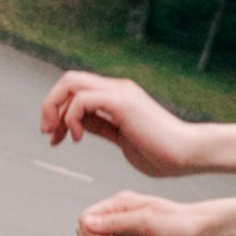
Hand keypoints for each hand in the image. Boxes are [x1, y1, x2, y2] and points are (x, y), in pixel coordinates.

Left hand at [42, 67, 201, 175]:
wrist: (187, 155)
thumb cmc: (162, 153)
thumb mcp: (121, 139)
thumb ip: (100, 127)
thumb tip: (75, 123)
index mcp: (117, 97)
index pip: (75, 90)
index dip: (57, 112)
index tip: (54, 138)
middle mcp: (117, 89)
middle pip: (68, 80)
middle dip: (49, 105)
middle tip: (47, 133)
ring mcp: (120, 93)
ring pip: (71, 82)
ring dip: (55, 109)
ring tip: (58, 135)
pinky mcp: (122, 102)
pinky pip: (83, 99)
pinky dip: (71, 117)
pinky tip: (77, 137)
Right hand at [77, 191, 215, 235]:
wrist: (199, 229)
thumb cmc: (178, 225)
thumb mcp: (146, 224)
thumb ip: (116, 223)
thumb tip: (86, 222)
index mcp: (120, 203)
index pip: (85, 217)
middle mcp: (117, 209)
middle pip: (83, 225)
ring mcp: (121, 220)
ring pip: (91, 232)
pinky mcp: (127, 230)